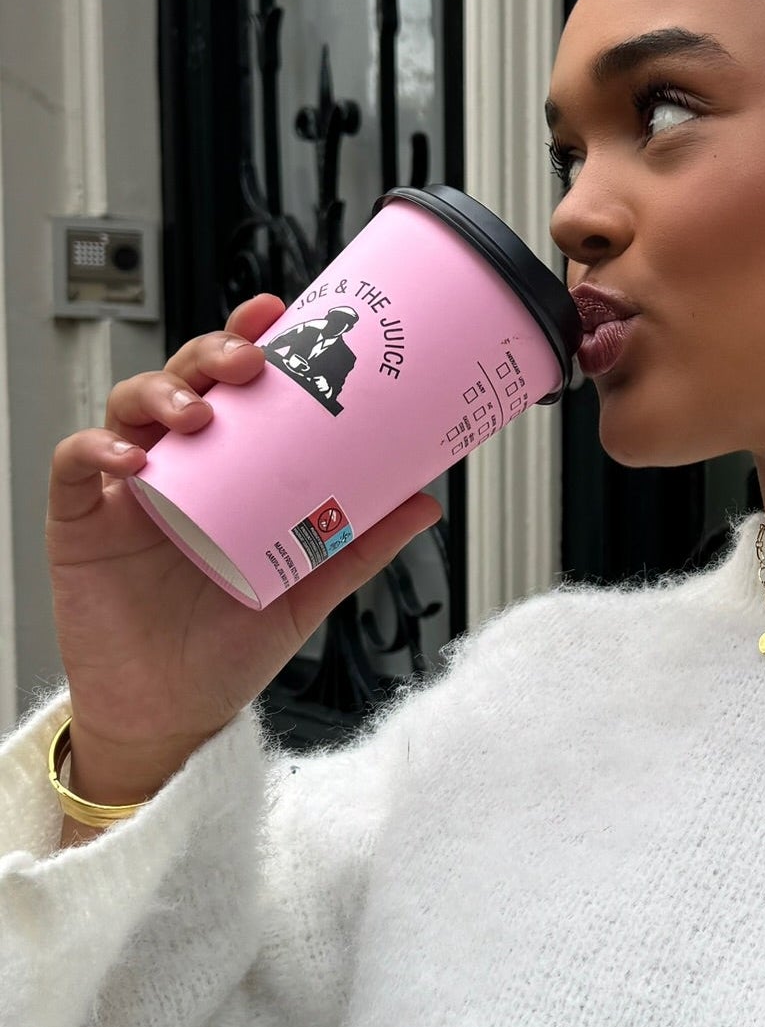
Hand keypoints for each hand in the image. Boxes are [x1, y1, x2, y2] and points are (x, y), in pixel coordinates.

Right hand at [46, 293, 442, 795]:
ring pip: (129, 405)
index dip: (246, 339)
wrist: (173, 713)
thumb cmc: (226, 649)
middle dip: (211, 354)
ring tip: (200, 415)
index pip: (230, 387)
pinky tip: (133, 459)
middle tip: (249, 363)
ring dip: (163, 393)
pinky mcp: (80, 518)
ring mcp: (124, 488)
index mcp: (223, 468)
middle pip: (181, 378)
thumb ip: (360, 545)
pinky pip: (77, 463)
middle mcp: (174, 464)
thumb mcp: (305, 590)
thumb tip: (425, 500)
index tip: (277, 313)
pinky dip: (99, 448)